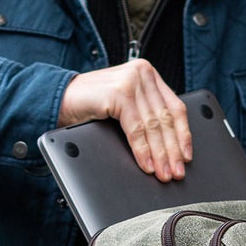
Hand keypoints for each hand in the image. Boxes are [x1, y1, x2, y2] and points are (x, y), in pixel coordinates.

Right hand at [59, 62, 191, 181]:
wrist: (60, 98)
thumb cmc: (91, 104)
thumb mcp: (125, 106)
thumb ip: (145, 114)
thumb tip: (170, 148)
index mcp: (148, 74)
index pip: (175, 107)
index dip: (183, 134)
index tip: (186, 156)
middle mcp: (142, 73)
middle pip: (165, 118)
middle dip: (172, 150)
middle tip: (176, 172)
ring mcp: (131, 81)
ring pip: (153, 126)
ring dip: (160, 154)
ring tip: (163, 172)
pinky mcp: (119, 93)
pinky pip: (136, 129)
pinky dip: (142, 150)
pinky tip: (146, 164)